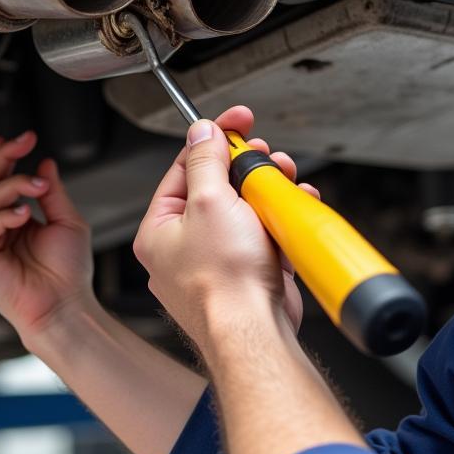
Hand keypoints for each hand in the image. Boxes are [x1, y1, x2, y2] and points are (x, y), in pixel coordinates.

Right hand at [0, 131, 95, 345]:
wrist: (65, 305)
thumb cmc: (68, 273)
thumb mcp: (66, 220)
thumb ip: (53, 191)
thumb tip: (44, 163)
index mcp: (13, 218)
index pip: (1, 179)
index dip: (6, 155)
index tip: (25, 138)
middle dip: (4, 156)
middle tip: (24, 142)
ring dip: (14, 184)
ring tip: (39, 186)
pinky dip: (3, 214)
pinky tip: (23, 214)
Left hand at [133, 106, 317, 351]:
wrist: (255, 332)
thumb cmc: (223, 281)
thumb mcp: (209, 201)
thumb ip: (204, 162)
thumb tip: (201, 133)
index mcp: (159, 229)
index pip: (183, 169)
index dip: (211, 140)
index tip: (236, 121)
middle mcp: (183, 247)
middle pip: (217, 188)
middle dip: (246, 167)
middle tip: (264, 153)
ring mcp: (217, 263)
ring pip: (244, 211)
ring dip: (268, 191)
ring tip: (283, 178)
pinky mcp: (248, 276)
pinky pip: (264, 237)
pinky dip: (280, 220)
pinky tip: (294, 205)